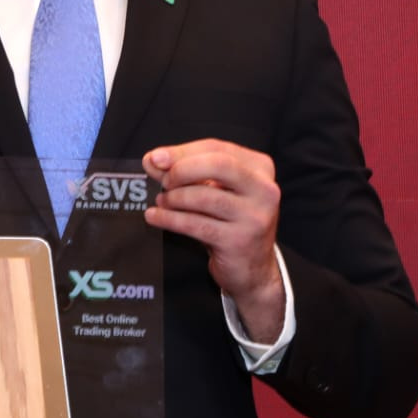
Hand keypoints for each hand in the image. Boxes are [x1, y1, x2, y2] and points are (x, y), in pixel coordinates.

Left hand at [143, 139, 285, 341]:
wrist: (252, 269)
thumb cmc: (229, 223)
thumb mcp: (214, 191)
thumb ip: (185, 172)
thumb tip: (152, 160)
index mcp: (261, 168)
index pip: (217, 148)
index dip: (182, 151)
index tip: (155, 157)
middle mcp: (264, 190)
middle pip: (218, 164)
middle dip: (182, 169)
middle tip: (164, 181)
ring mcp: (254, 216)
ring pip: (204, 196)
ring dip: (174, 198)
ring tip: (162, 201)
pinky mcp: (239, 241)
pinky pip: (196, 224)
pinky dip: (170, 218)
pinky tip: (155, 216)